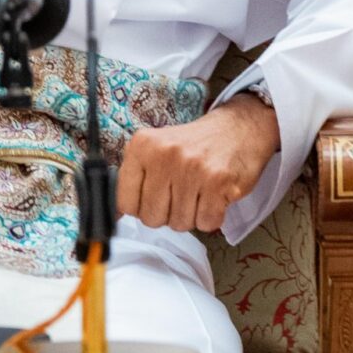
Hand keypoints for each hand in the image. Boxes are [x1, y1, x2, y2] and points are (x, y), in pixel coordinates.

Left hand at [117, 94, 280, 235]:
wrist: (238, 128)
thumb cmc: (194, 145)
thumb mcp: (156, 149)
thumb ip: (133, 179)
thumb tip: (113, 215)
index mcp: (143, 145)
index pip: (124, 202)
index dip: (140, 207)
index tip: (152, 197)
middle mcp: (165, 154)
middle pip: (151, 218)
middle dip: (167, 213)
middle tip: (180, 192)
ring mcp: (192, 168)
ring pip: (179, 223)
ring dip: (191, 214)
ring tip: (198, 190)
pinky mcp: (218, 182)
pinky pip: (206, 223)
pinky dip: (211, 217)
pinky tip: (213, 195)